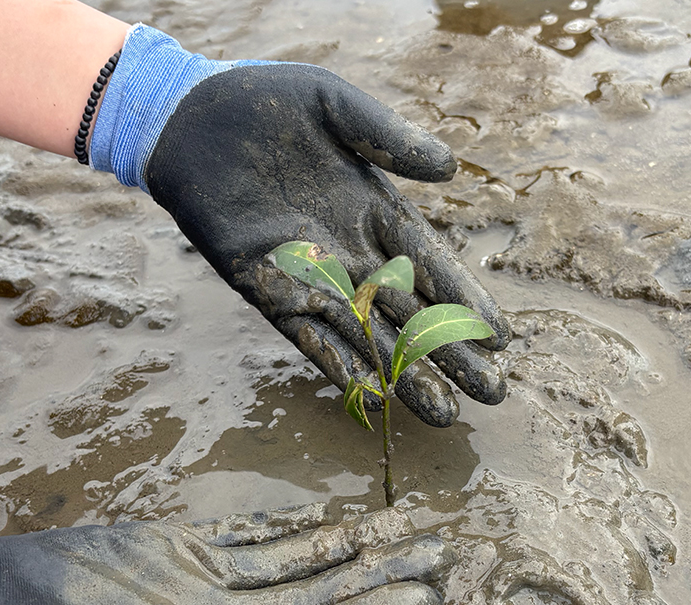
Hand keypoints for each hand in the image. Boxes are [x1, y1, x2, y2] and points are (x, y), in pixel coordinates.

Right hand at [0, 504, 452, 604]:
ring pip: (296, 562)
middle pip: (321, 598)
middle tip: (446, 551)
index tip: (430, 596)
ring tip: (408, 529)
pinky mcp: (176, 552)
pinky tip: (333, 519)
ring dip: (352, 545)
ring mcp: (203, 587)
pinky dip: (294, 527)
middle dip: (384, 575)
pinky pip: (249, 538)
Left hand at [91, 25, 510, 427]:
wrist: (189, 120)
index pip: (431, 265)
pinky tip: (376, 398)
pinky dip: (342, 368)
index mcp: (373, 211)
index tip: (500, 337)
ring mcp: (310, 277)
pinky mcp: (268, 290)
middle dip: (449, 355)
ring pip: (368, 338)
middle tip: (492, 393)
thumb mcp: (335, 107)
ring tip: (444, 415)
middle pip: (410, 314)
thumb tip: (451, 170)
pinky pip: (310, 337)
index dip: (465, 301)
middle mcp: (350, 253)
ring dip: (404, 376)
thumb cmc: (263, 104)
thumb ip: (388, 139)